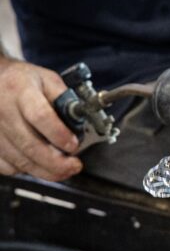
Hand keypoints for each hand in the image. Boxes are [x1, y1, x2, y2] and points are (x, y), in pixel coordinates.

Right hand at [0, 58, 81, 180]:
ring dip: (44, 170)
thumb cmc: (21, 81)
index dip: (59, 135)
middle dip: (56, 162)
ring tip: (63, 170)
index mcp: (20, 91)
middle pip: (29, 145)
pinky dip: (25, 170)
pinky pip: (6, 166)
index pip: (40, 116)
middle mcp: (3, 110)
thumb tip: (80, 122)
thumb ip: (65, 99)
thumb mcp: (47, 80)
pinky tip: (38, 165)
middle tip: (74, 166)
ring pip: (18, 160)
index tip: (74, 145)